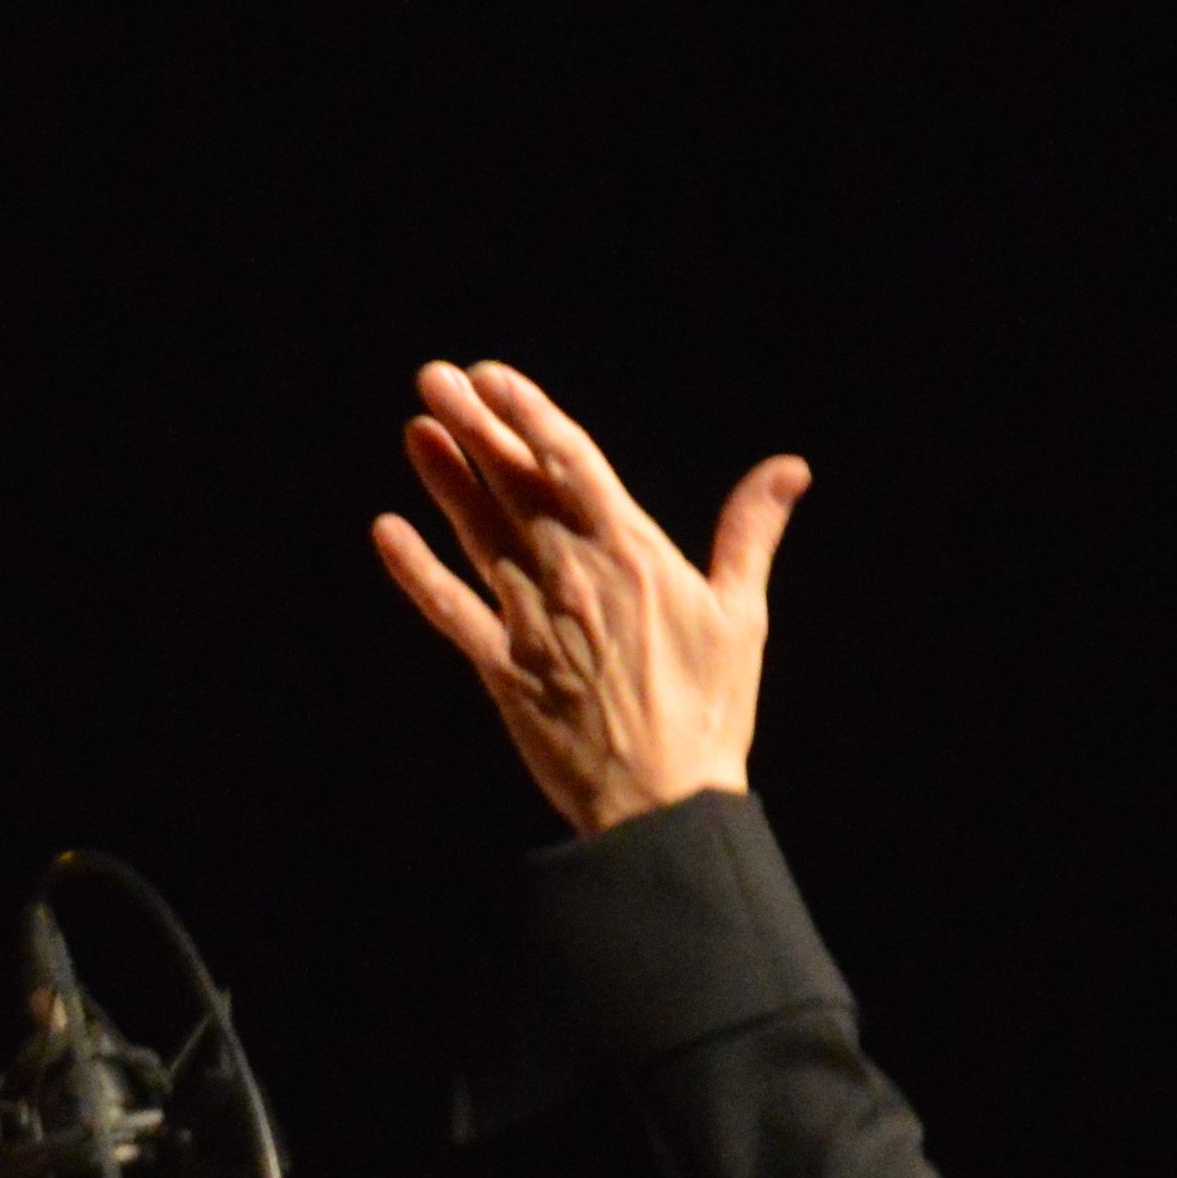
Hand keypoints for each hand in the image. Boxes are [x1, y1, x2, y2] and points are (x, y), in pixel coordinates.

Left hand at [370, 358, 807, 835]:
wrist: (661, 802)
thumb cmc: (710, 710)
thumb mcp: (741, 613)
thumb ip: (751, 532)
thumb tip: (790, 467)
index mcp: (631, 551)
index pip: (570, 460)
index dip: (528, 412)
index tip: (492, 375)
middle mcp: (572, 572)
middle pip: (515, 485)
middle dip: (475, 426)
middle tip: (436, 376)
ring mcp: (530, 619)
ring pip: (477, 533)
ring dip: (444, 479)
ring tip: (416, 428)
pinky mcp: (501, 668)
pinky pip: (450, 609)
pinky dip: (415, 571)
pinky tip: (386, 531)